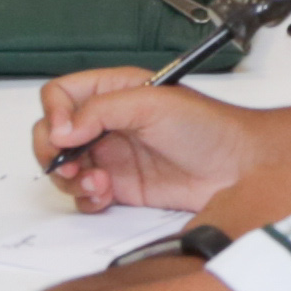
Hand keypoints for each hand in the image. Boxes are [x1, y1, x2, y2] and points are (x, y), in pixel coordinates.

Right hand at [36, 66, 270, 212]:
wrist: (237, 166)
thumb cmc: (209, 126)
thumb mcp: (153, 104)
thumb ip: (102, 110)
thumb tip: (62, 128)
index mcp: (114, 91)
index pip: (61, 94)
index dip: (54, 113)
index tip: (66, 133)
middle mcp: (108, 122)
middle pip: (53, 134)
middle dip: (53, 152)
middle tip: (69, 165)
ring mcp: (111, 155)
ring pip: (63, 168)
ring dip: (70, 180)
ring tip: (98, 182)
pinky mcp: (120, 186)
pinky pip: (84, 195)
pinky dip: (86, 199)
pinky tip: (105, 196)